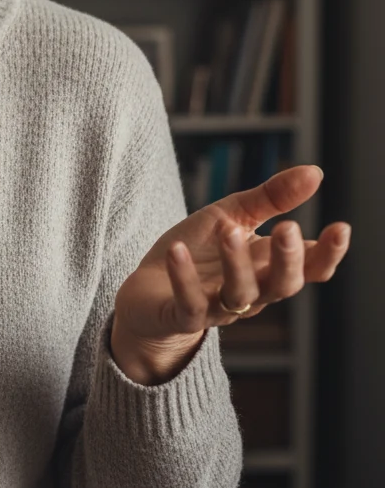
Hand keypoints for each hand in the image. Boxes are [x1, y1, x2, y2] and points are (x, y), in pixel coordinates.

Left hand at [112, 164, 350, 357]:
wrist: (147, 290)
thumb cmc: (198, 251)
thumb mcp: (232, 216)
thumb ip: (271, 198)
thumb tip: (315, 172)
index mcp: (267, 267)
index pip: (309, 267)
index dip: (327, 252)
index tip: (340, 227)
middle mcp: (250, 291)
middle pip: (281, 285)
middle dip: (288, 259)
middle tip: (287, 229)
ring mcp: (217, 306)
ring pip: (238, 293)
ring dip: (236, 263)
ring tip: (228, 231)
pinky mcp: (182, 316)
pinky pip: (189, 303)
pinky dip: (184, 277)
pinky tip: (178, 251)